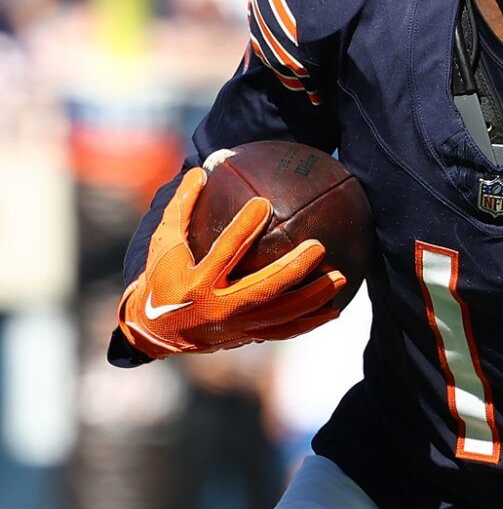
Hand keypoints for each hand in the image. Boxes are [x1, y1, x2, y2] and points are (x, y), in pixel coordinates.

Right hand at [119, 167, 347, 357]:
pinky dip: (309, 323)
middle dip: (291, 270)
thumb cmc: (162, 277)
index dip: (242, 228)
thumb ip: (181, 208)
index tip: (264, 202)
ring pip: (280, 315)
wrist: (154, 331)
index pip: (223, 253)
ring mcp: (235, 327)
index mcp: (195, 283)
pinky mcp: (246, 338)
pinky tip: (335, 311)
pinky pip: (283, 332)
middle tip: (318, 247)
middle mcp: (217, 308)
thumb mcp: (163, 244)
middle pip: (261, 290)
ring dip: (313, 297)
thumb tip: (199, 170)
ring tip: (341, 277)